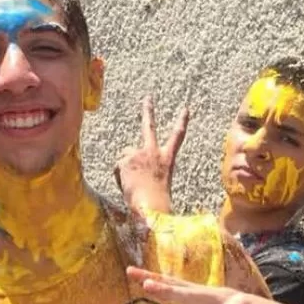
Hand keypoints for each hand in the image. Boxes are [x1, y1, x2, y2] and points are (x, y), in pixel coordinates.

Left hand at [115, 96, 187, 214]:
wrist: (152, 206)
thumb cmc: (157, 202)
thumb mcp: (157, 185)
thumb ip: (148, 174)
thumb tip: (134, 174)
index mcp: (167, 160)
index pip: (177, 137)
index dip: (182, 122)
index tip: (185, 109)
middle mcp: (154, 152)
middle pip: (150, 127)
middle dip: (149, 110)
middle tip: (148, 97)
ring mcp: (140, 153)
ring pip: (125, 156)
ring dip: (125, 169)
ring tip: (133, 184)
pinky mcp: (127, 158)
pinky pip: (118, 167)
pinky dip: (119, 177)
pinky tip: (127, 185)